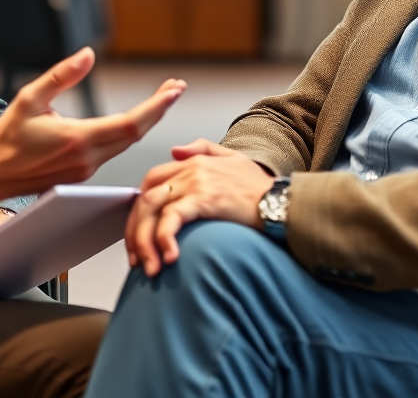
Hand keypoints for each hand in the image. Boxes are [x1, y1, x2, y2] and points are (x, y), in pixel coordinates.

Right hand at [0, 48, 185, 214]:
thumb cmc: (8, 137)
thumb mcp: (29, 98)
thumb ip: (61, 76)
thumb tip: (88, 55)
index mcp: (78, 139)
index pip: (130, 123)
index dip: (156, 106)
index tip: (174, 90)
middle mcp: (88, 158)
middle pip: (136, 134)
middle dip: (159, 109)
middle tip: (175, 87)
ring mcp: (86, 169)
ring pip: (127, 143)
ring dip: (147, 120)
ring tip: (162, 98)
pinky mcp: (82, 173)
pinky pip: (115, 150)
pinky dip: (131, 132)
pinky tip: (136, 118)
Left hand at [125, 138, 274, 276]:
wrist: (282, 201)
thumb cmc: (260, 188)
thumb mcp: (233, 159)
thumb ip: (203, 149)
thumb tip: (175, 149)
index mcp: (193, 162)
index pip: (152, 180)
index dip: (140, 208)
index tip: (139, 233)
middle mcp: (189, 169)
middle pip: (145, 196)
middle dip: (135, 229)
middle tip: (137, 258)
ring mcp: (195, 182)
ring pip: (151, 208)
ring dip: (144, 241)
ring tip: (149, 268)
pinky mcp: (204, 199)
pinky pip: (172, 218)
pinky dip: (163, 238)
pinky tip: (168, 258)